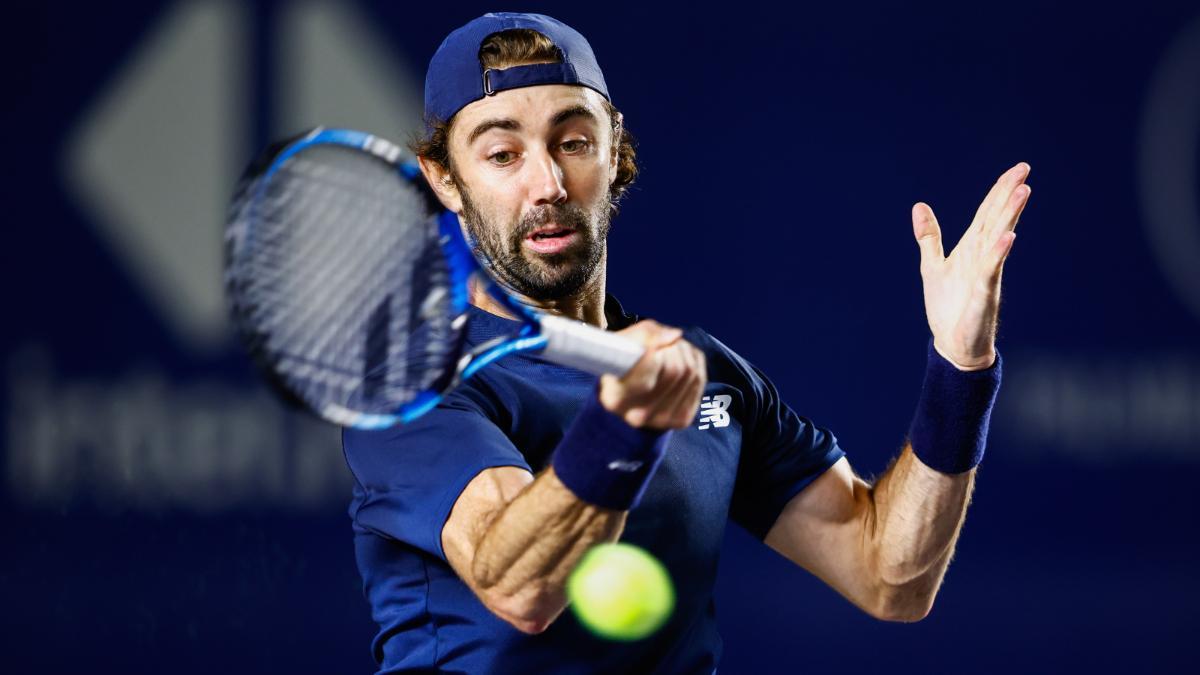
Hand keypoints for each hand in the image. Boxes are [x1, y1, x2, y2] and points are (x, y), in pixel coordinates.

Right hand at [598, 320, 706, 429]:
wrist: (628, 390)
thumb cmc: (623, 362)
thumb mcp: (624, 342)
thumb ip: (646, 334)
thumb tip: (675, 336)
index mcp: (616, 398)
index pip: (645, 370)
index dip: (654, 348)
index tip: (652, 344)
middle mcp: (637, 416)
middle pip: (674, 369)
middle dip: (672, 348)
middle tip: (663, 344)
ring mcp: (662, 420)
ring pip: (690, 372)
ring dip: (684, 352)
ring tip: (670, 350)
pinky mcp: (681, 419)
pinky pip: (700, 380)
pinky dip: (694, 363)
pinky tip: (681, 360)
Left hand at [913, 163, 1031, 369]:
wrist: (953, 344)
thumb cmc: (948, 306)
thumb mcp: (932, 265)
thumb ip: (929, 236)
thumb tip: (919, 205)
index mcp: (971, 248)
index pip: (987, 213)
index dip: (1000, 190)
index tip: (1018, 168)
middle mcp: (982, 256)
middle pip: (997, 219)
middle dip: (1010, 194)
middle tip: (1025, 170)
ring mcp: (986, 273)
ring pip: (999, 238)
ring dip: (1010, 215)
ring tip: (1023, 191)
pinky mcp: (984, 293)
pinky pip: (992, 270)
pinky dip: (999, 252)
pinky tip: (1008, 236)